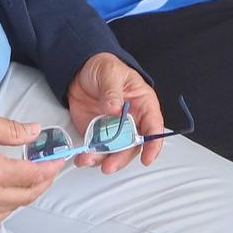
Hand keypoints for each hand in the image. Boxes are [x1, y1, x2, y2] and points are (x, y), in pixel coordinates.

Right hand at [0, 109, 62, 224]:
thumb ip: (12, 129)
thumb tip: (34, 132)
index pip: (33, 175)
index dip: (50, 167)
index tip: (58, 160)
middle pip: (29, 195)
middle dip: (45, 182)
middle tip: (51, 170)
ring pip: (15, 207)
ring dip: (29, 194)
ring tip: (35, 179)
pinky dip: (10, 206)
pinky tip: (12, 193)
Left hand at [67, 54, 167, 172]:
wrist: (79, 71)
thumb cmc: (103, 67)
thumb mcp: (110, 73)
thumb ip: (112, 91)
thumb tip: (114, 108)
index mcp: (142, 104)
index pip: (153, 126)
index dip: (153, 144)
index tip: (147, 157)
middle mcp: (131, 120)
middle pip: (133, 145)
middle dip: (122, 157)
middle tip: (110, 165)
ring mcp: (114, 129)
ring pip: (115, 152)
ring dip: (103, 159)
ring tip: (88, 159)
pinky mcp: (97, 134)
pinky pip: (97, 150)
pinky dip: (90, 156)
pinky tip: (83, 157)